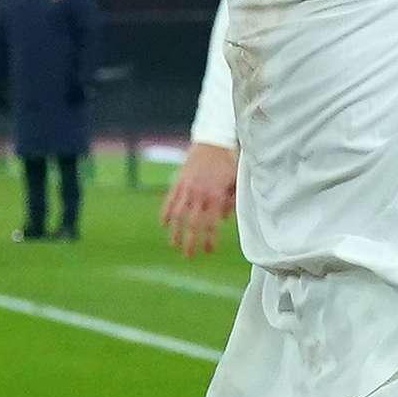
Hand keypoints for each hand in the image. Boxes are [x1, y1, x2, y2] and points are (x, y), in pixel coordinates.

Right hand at [160, 141, 236, 256]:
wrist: (213, 141)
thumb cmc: (227, 162)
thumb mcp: (234, 182)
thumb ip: (229, 201)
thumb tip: (222, 218)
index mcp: (215, 196)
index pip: (211, 224)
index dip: (209, 239)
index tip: (209, 251)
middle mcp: (200, 194)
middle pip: (193, 224)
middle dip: (190, 242)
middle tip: (189, 255)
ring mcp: (187, 187)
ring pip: (178, 214)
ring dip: (175, 231)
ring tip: (173, 244)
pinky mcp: (179, 181)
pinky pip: (170, 200)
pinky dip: (166, 212)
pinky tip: (164, 223)